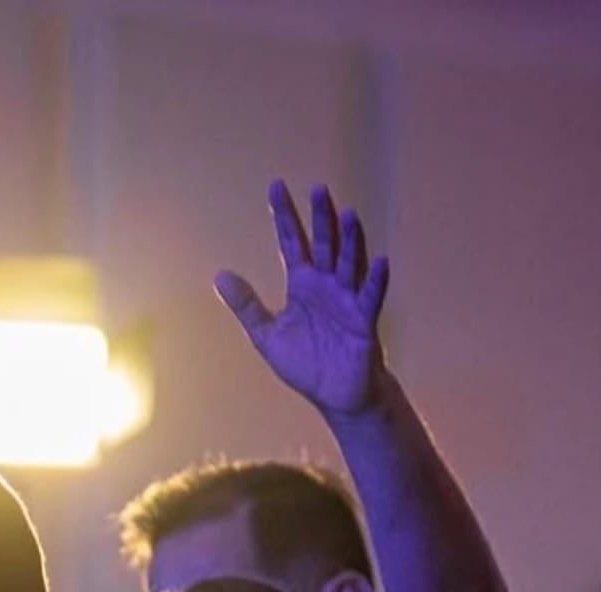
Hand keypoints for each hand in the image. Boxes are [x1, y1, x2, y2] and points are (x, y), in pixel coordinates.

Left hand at [215, 178, 388, 421]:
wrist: (336, 396)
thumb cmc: (306, 365)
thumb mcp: (268, 335)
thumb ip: (246, 306)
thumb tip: (219, 275)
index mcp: (302, 285)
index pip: (292, 243)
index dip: (284, 216)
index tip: (276, 186)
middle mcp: (326, 285)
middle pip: (324, 244)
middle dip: (321, 218)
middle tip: (318, 189)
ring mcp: (347, 300)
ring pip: (349, 263)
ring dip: (351, 240)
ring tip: (349, 214)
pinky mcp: (364, 321)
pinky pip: (370, 297)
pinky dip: (376, 280)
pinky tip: (381, 260)